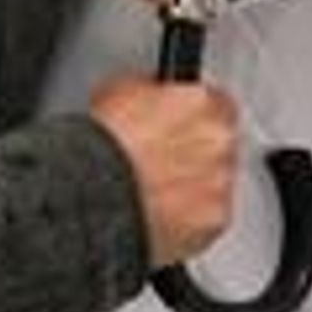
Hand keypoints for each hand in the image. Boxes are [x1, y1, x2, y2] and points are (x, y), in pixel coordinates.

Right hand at [89, 72, 239, 270]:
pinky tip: (161, 215)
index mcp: (201, 103)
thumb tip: (154, 94)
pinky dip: (189, 220)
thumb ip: (153, 90)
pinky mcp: (213, 220)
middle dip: (197, 152)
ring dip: (194, 186)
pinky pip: (207, 218)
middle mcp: (218, 140)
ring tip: (156, 193)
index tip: (181, 127)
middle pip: (219, 144)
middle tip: (163, 163)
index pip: (217, 104)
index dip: (194, 118)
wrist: (92, 195)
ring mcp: (219, 181)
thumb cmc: (102, 147)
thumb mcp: (120, 91)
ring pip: (215, 182)